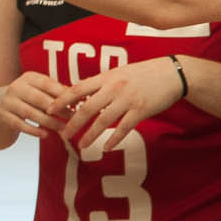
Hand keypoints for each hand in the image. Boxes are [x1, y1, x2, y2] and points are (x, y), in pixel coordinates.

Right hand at [0, 71, 73, 140]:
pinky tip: (46, 135)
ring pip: (30, 113)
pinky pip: (20, 125)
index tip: (78, 105)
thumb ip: (58, 92)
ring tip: (63, 129)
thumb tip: (82, 98)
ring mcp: (7, 101)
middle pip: (40, 99)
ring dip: (49, 122)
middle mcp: (16, 87)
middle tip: (73, 119)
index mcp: (28, 78)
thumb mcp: (41, 90)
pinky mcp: (3, 115)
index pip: (48, 84)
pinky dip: (34, 131)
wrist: (0, 105)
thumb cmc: (31, 99)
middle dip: (58, 110)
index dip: (63, 95)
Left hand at [56, 56, 184, 151]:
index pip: (76, 89)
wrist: (172, 73)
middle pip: (86, 108)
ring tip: (81, 146)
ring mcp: (127, 100)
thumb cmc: (142, 73)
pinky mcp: (141, 110)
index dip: (60, 100)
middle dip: (72, 123)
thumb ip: (100, 84)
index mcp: (105, 78)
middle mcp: (113, 88)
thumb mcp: (117, 73)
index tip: (48, 110)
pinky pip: (124, 128)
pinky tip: (105, 147)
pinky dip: (114, 139)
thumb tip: (80, 93)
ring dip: (90, 135)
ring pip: (103, 121)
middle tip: (62, 135)